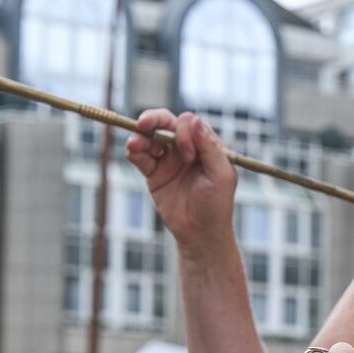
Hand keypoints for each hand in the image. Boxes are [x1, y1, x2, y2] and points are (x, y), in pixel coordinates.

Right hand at [124, 110, 236, 254]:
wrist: (200, 233)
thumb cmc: (217, 205)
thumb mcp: (221, 176)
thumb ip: (209, 148)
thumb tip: (194, 120)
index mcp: (207, 146)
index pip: (190, 124)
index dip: (185, 132)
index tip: (188, 156)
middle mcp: (187, 148)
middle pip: (167, 123)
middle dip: (154, 119)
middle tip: (143, 123)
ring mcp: (169, 159)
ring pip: (151, 137)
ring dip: (141, 136)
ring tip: (134, 144)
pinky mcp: (154, 172)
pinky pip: (141, 156)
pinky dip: (134, 151)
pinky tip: (132, 151)